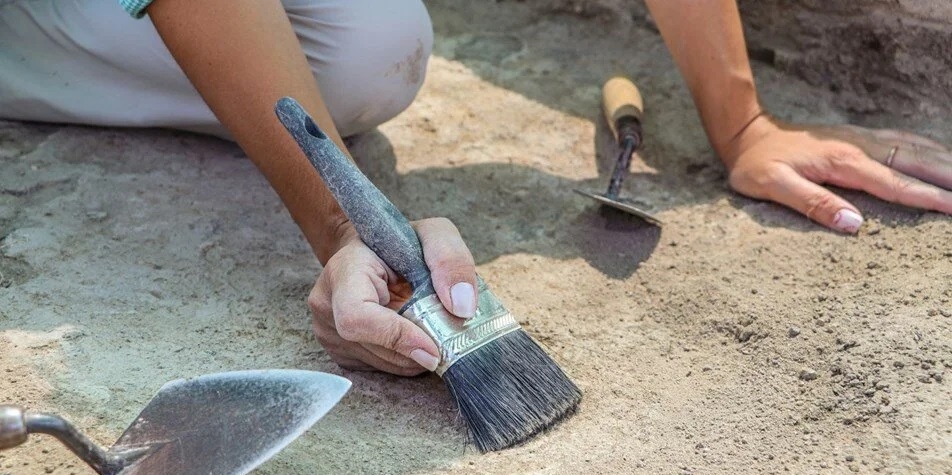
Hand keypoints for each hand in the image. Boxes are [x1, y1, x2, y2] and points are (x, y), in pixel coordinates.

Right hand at [307, 218, 477, 375]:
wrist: (370, 253)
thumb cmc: (398, 243)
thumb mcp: (432, 235)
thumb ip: (450, 260)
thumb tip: (462, 307)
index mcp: (343, 271)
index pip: (357, 317)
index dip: (396, 337)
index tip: (433, 348)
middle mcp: (326, 305)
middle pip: (374, 347)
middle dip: (417, 349)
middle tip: (444, 336)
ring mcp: (327, 332)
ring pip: (381, 364)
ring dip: (414, 356)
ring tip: (429, 330)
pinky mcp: (340, 352)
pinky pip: (379, 369)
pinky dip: (406, 359)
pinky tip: (413, 337)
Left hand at [724, 115, 951, 232]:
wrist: (747, 134)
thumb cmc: (756, 164)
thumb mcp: (772, 187)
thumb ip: (811, 203)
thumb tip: (853, 224)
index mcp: (843, 162)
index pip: (895, 184)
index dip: (928, 198)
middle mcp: (859, 146)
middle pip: (916, 162)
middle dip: (949, 177)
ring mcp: (861, 139)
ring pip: (914, 148)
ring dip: (945, 161)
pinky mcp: (858, 137)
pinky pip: (903, 140)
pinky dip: (928, 148)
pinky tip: (941, 155)